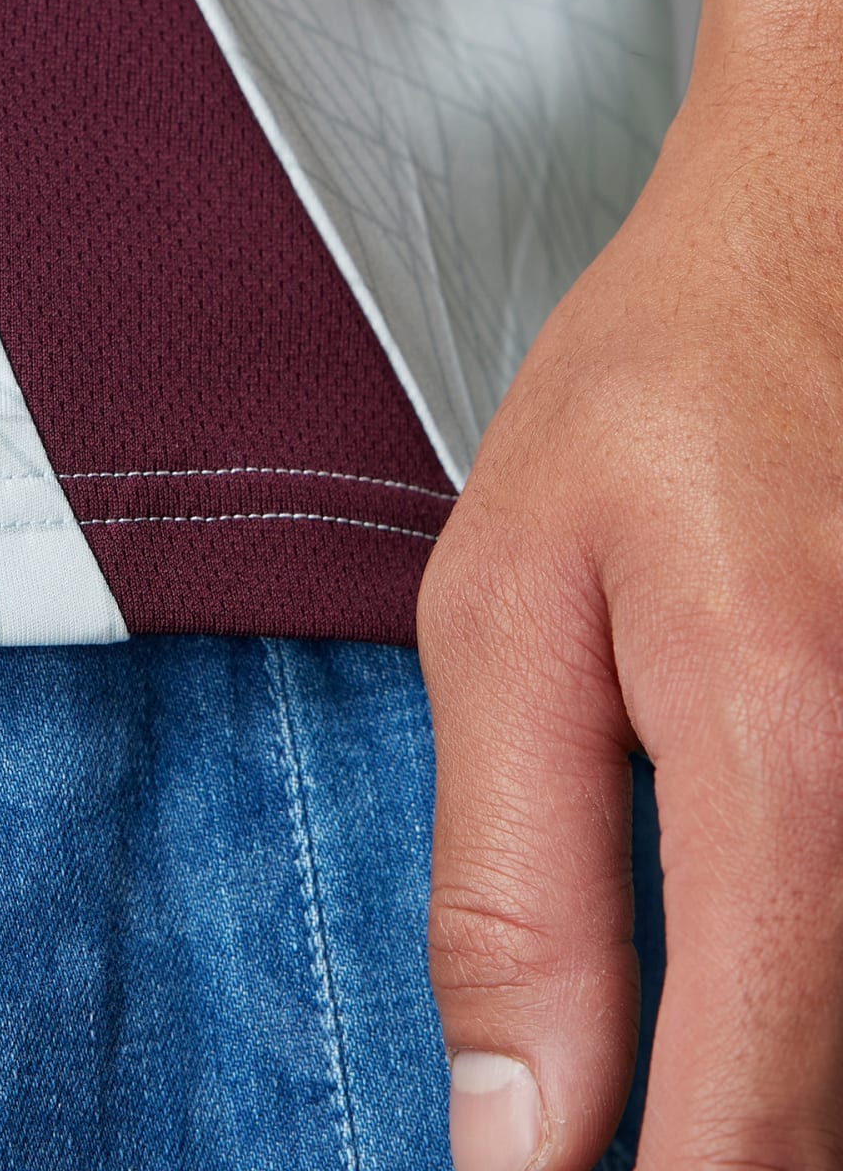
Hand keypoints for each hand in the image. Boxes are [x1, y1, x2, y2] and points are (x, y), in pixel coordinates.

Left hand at [418, 0, 842, 1169]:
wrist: (826, 237)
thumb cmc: (661, 394)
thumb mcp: (508, 612)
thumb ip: (515, 885)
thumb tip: (514, 1138)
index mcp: (790, 747)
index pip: (755, 1120)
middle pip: (842, 1102)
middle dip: (738, 1133)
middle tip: (627, 1077)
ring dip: (792, 1062)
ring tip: (689, 986)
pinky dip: (823, 971)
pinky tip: (767, 924)